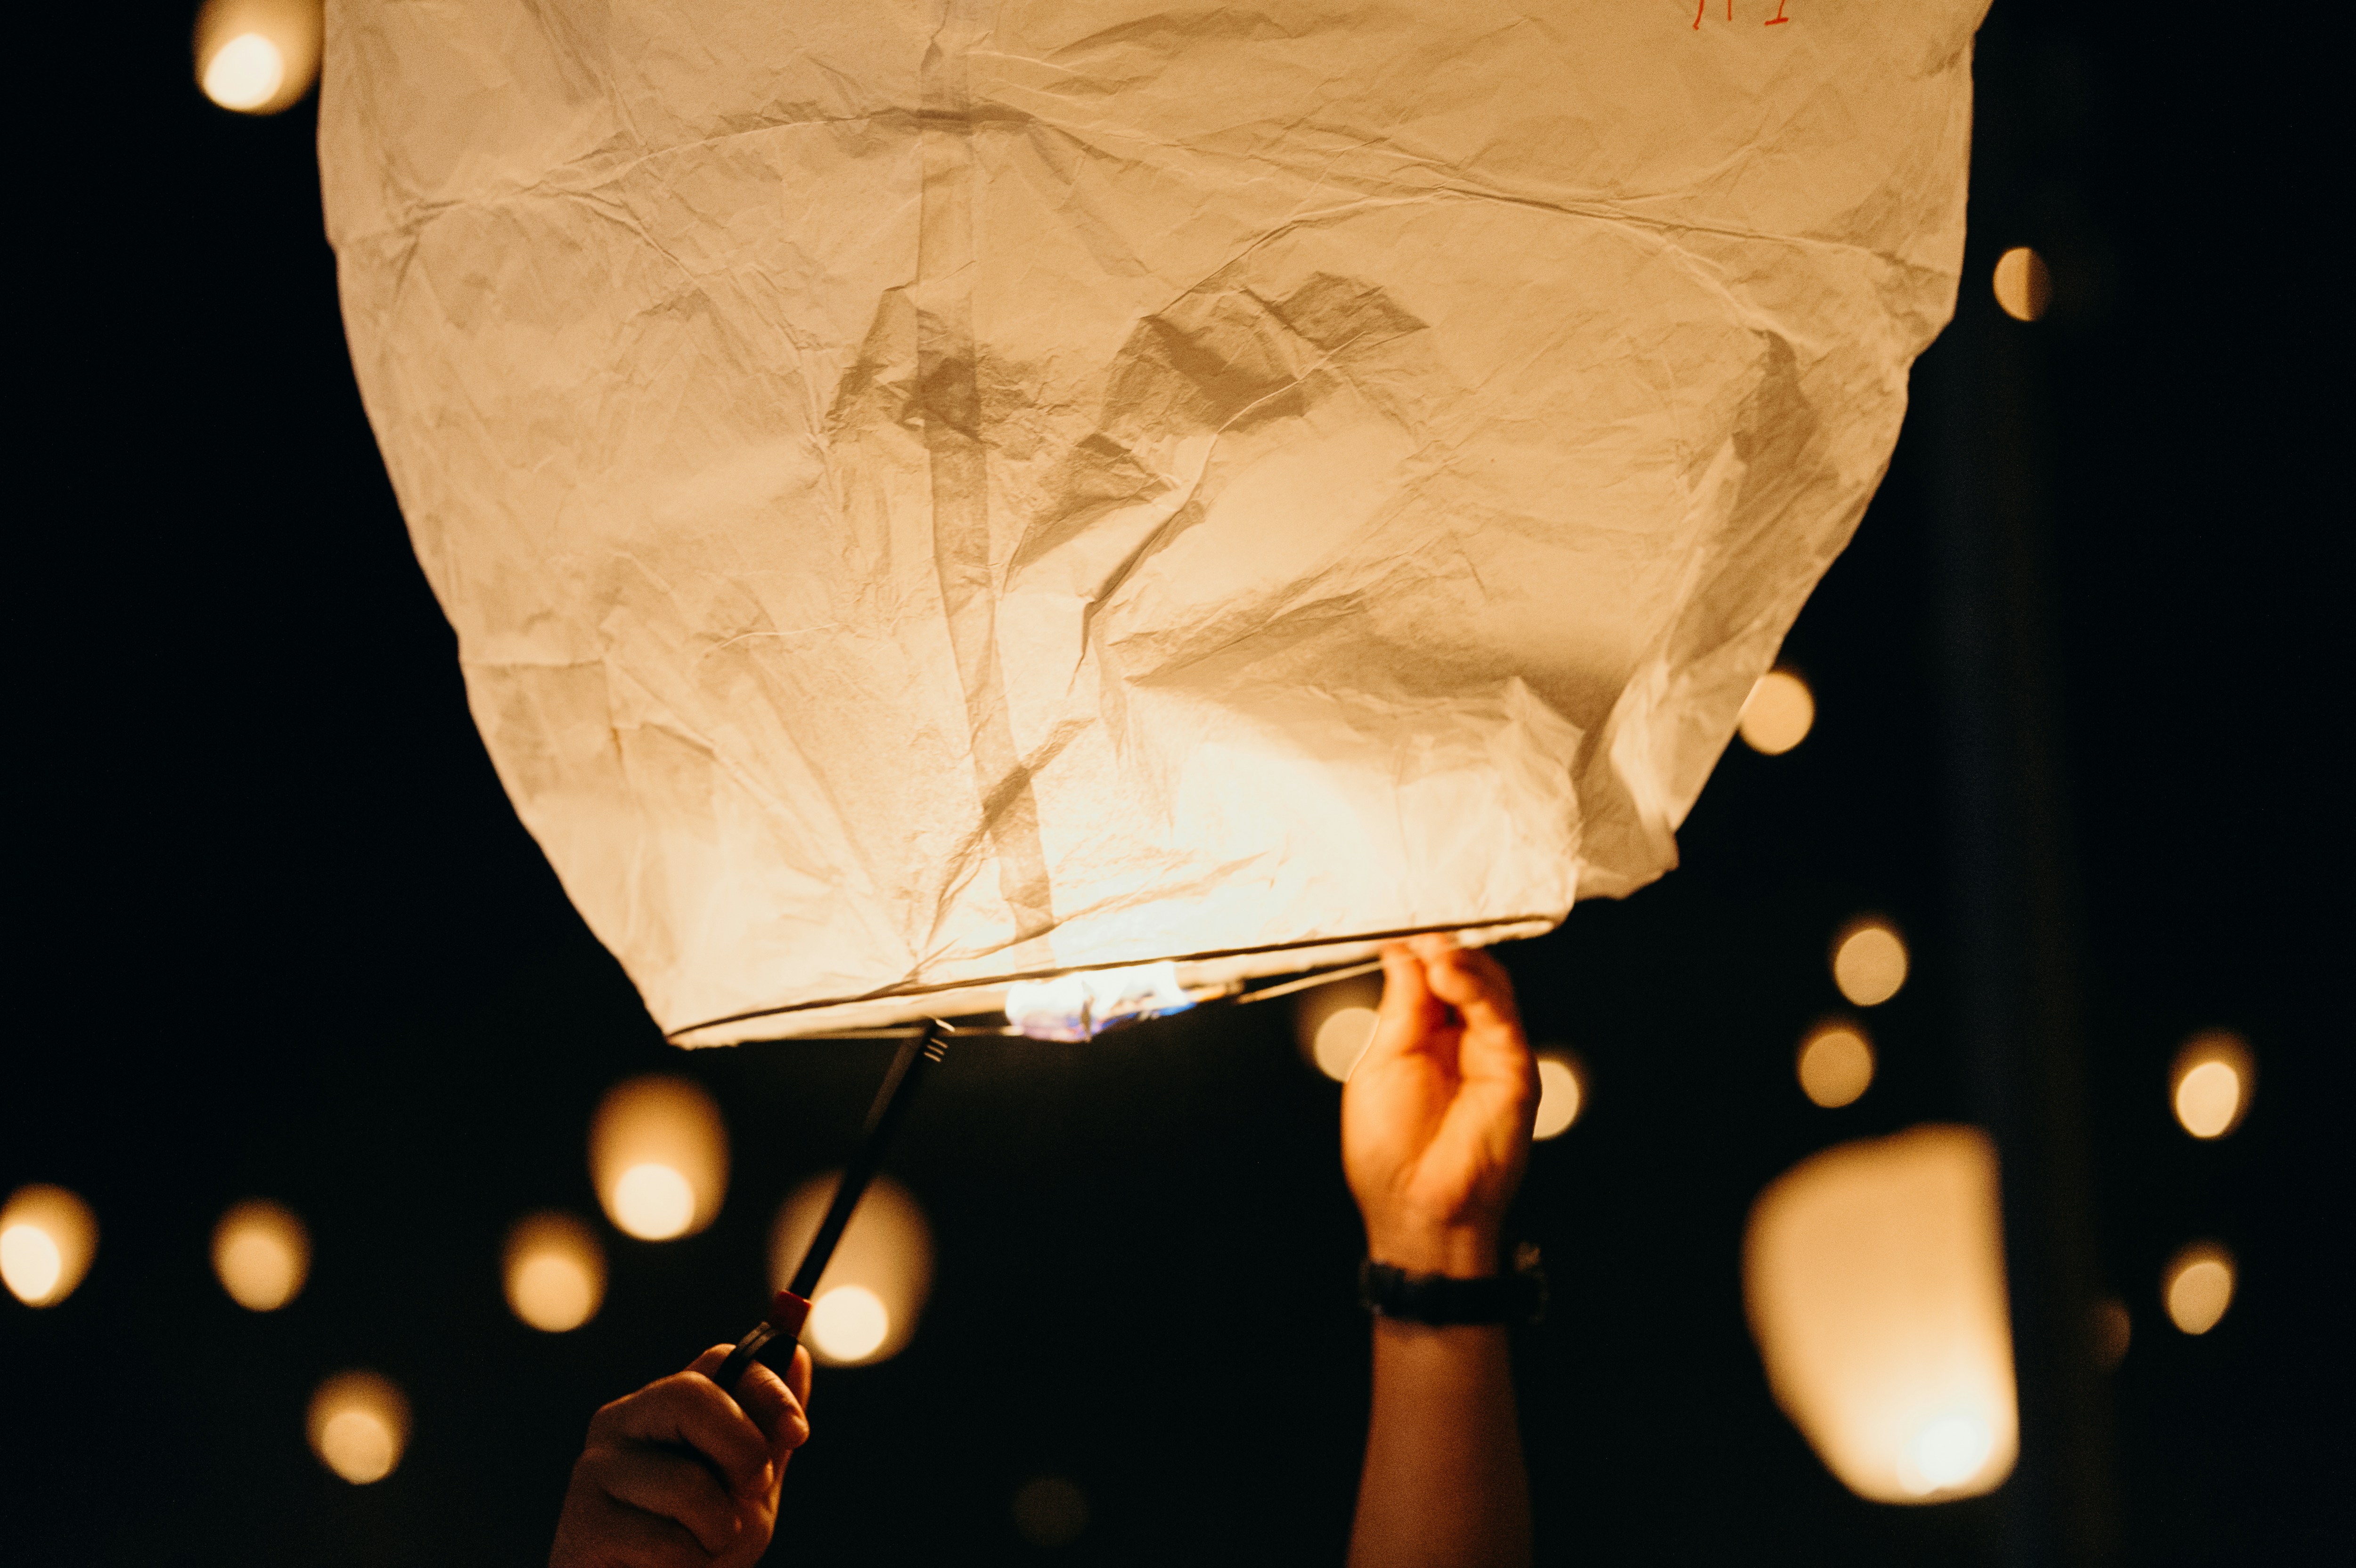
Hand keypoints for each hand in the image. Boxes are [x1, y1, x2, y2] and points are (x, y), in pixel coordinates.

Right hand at [550, 1344, 811, 1567]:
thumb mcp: (746, 1486)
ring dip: (719, 1531)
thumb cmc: (697, 1544)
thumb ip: (767, 1431)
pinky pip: (664, 1541)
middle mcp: (621, 1422)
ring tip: (702, 1548)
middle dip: (742, 1451)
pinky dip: (689, 1566)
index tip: (798, 1433)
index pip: (721, 1360)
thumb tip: (797, 1357)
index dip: (768, 1389)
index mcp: (664, 1404)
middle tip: (750, 1494)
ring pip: (686, 1483)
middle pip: (690, 1395)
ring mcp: (595, 1469)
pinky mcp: (583, 1524)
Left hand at [1341, 937, 1536, 1278]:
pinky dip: (1477, 989)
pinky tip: (1449, 975)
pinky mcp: (1514, 1070)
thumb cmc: (1390, 1152)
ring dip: (1461, 962)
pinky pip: (1502, 1018)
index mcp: (1423, 1041)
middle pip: (1465, 977)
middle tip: (1422, 942)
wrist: (1417, 1206)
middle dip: (1443, 952)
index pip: (1430, 981)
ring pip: (1491, 988)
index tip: (1402, 939)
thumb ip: (1399, 1008)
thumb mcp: (1380, 1064)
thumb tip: (1403, 956)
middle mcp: (1460, 1044)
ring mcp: (1490, 1055)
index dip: (1420, 955)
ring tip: (1435, 955)